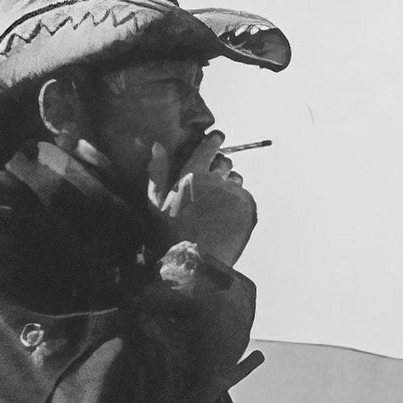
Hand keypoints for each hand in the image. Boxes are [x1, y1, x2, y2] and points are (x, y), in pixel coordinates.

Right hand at [147, 131, 257, 268]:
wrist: (195, 263)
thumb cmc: (170, 234)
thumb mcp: (155, 203)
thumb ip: (157, 171)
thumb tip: (158, 145)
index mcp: (193, 174)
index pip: (210, 146)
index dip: (215, 141)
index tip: (217, 139)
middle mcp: (216, 180)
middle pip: (225, 162)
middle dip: (220, 166)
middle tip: (212, 180)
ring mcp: (234, 194)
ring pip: (236, 179)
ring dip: (230, 184)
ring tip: (219, 201)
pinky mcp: (247, 208)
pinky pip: (245, 197)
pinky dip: (238, 202)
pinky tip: (226, 215)